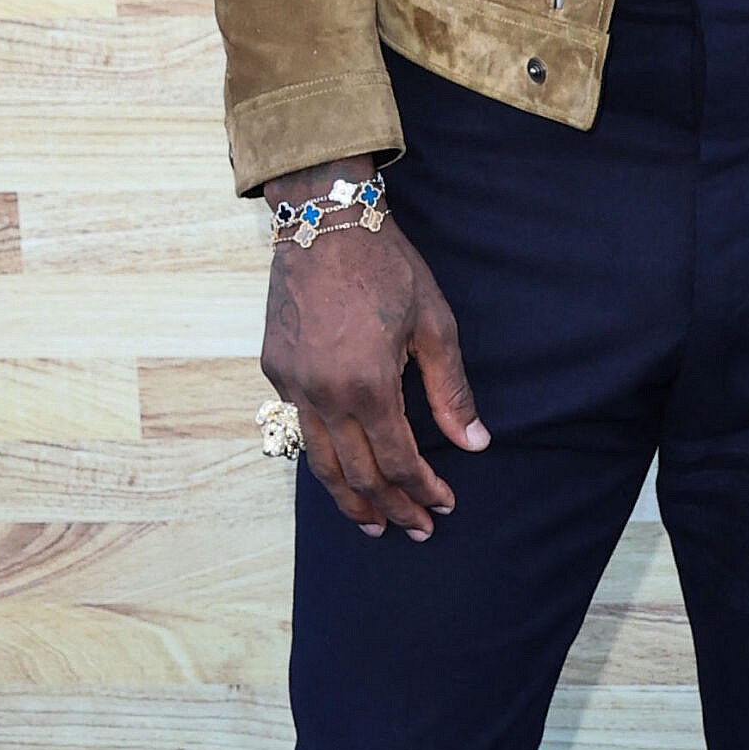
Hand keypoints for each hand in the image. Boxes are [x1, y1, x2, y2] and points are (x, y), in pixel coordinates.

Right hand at [259, 159, 487, 539]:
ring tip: (372, 525)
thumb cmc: (387, 266)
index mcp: (367, 384)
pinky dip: (324, 456)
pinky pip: (300, 426)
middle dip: (389, 508)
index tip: (443, 505)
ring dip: (348, 500)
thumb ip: (451, 390)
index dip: (422, 489)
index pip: (397, 461)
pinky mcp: (274, 369)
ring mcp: (291, 384)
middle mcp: (322, 394)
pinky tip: (343, 466)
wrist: (324, 219)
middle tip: (414, 529)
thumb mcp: (434, 323)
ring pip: (319, 463)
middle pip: (356, 475)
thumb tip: (474, 443)